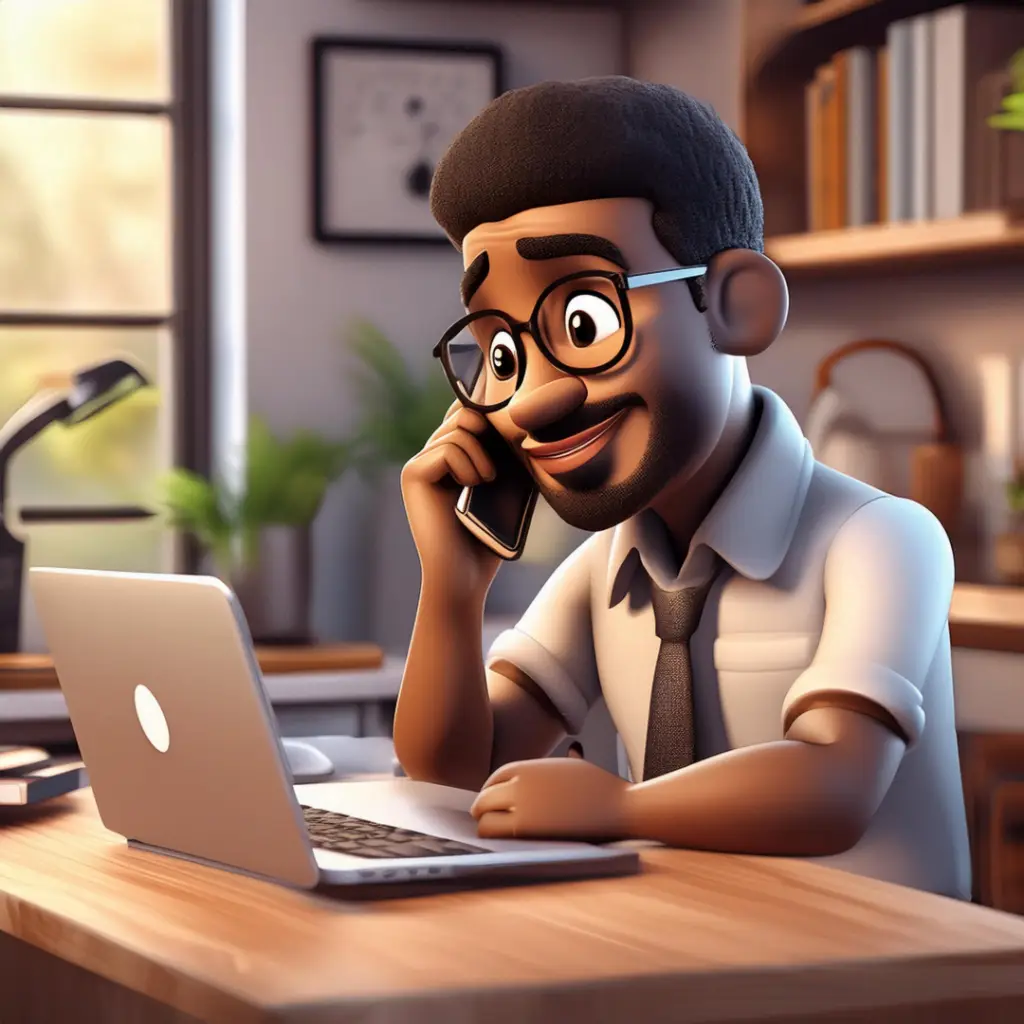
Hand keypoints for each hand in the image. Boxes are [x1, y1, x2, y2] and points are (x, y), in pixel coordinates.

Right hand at [401, 400, 501, 595]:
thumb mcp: (508, 483)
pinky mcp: (413, 474)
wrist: (467, 574)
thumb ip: (508, 450)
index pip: (467, 410)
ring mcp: (418, 463)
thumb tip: (524, 415)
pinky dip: (467, 467)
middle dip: (489, 437)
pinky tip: (470, 488)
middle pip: (464, 412)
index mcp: (450, 454)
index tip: (507, 437)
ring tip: (484, 484)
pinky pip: (447, 449)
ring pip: (458, 429)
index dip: (489, 415)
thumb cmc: (491, 535)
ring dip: (481, 457)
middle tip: (493, 474)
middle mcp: (430, 454)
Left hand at [470, 758, 629, 840]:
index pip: (494, 779)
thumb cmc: (603, 788)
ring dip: (485, 824)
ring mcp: (521, 803)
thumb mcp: (577, 766)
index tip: (494, 804)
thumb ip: (562, 762)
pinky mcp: (526, 826)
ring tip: (494, 833)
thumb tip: (574, 748)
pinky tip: (501, 841)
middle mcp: (521, 781)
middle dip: (484, 810)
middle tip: (488, 821)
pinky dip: (491, 836)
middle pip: (484, 797)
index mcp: (528, 767)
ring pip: (483, 815)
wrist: (619, 807)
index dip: (491, 793)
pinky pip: (493, 831)